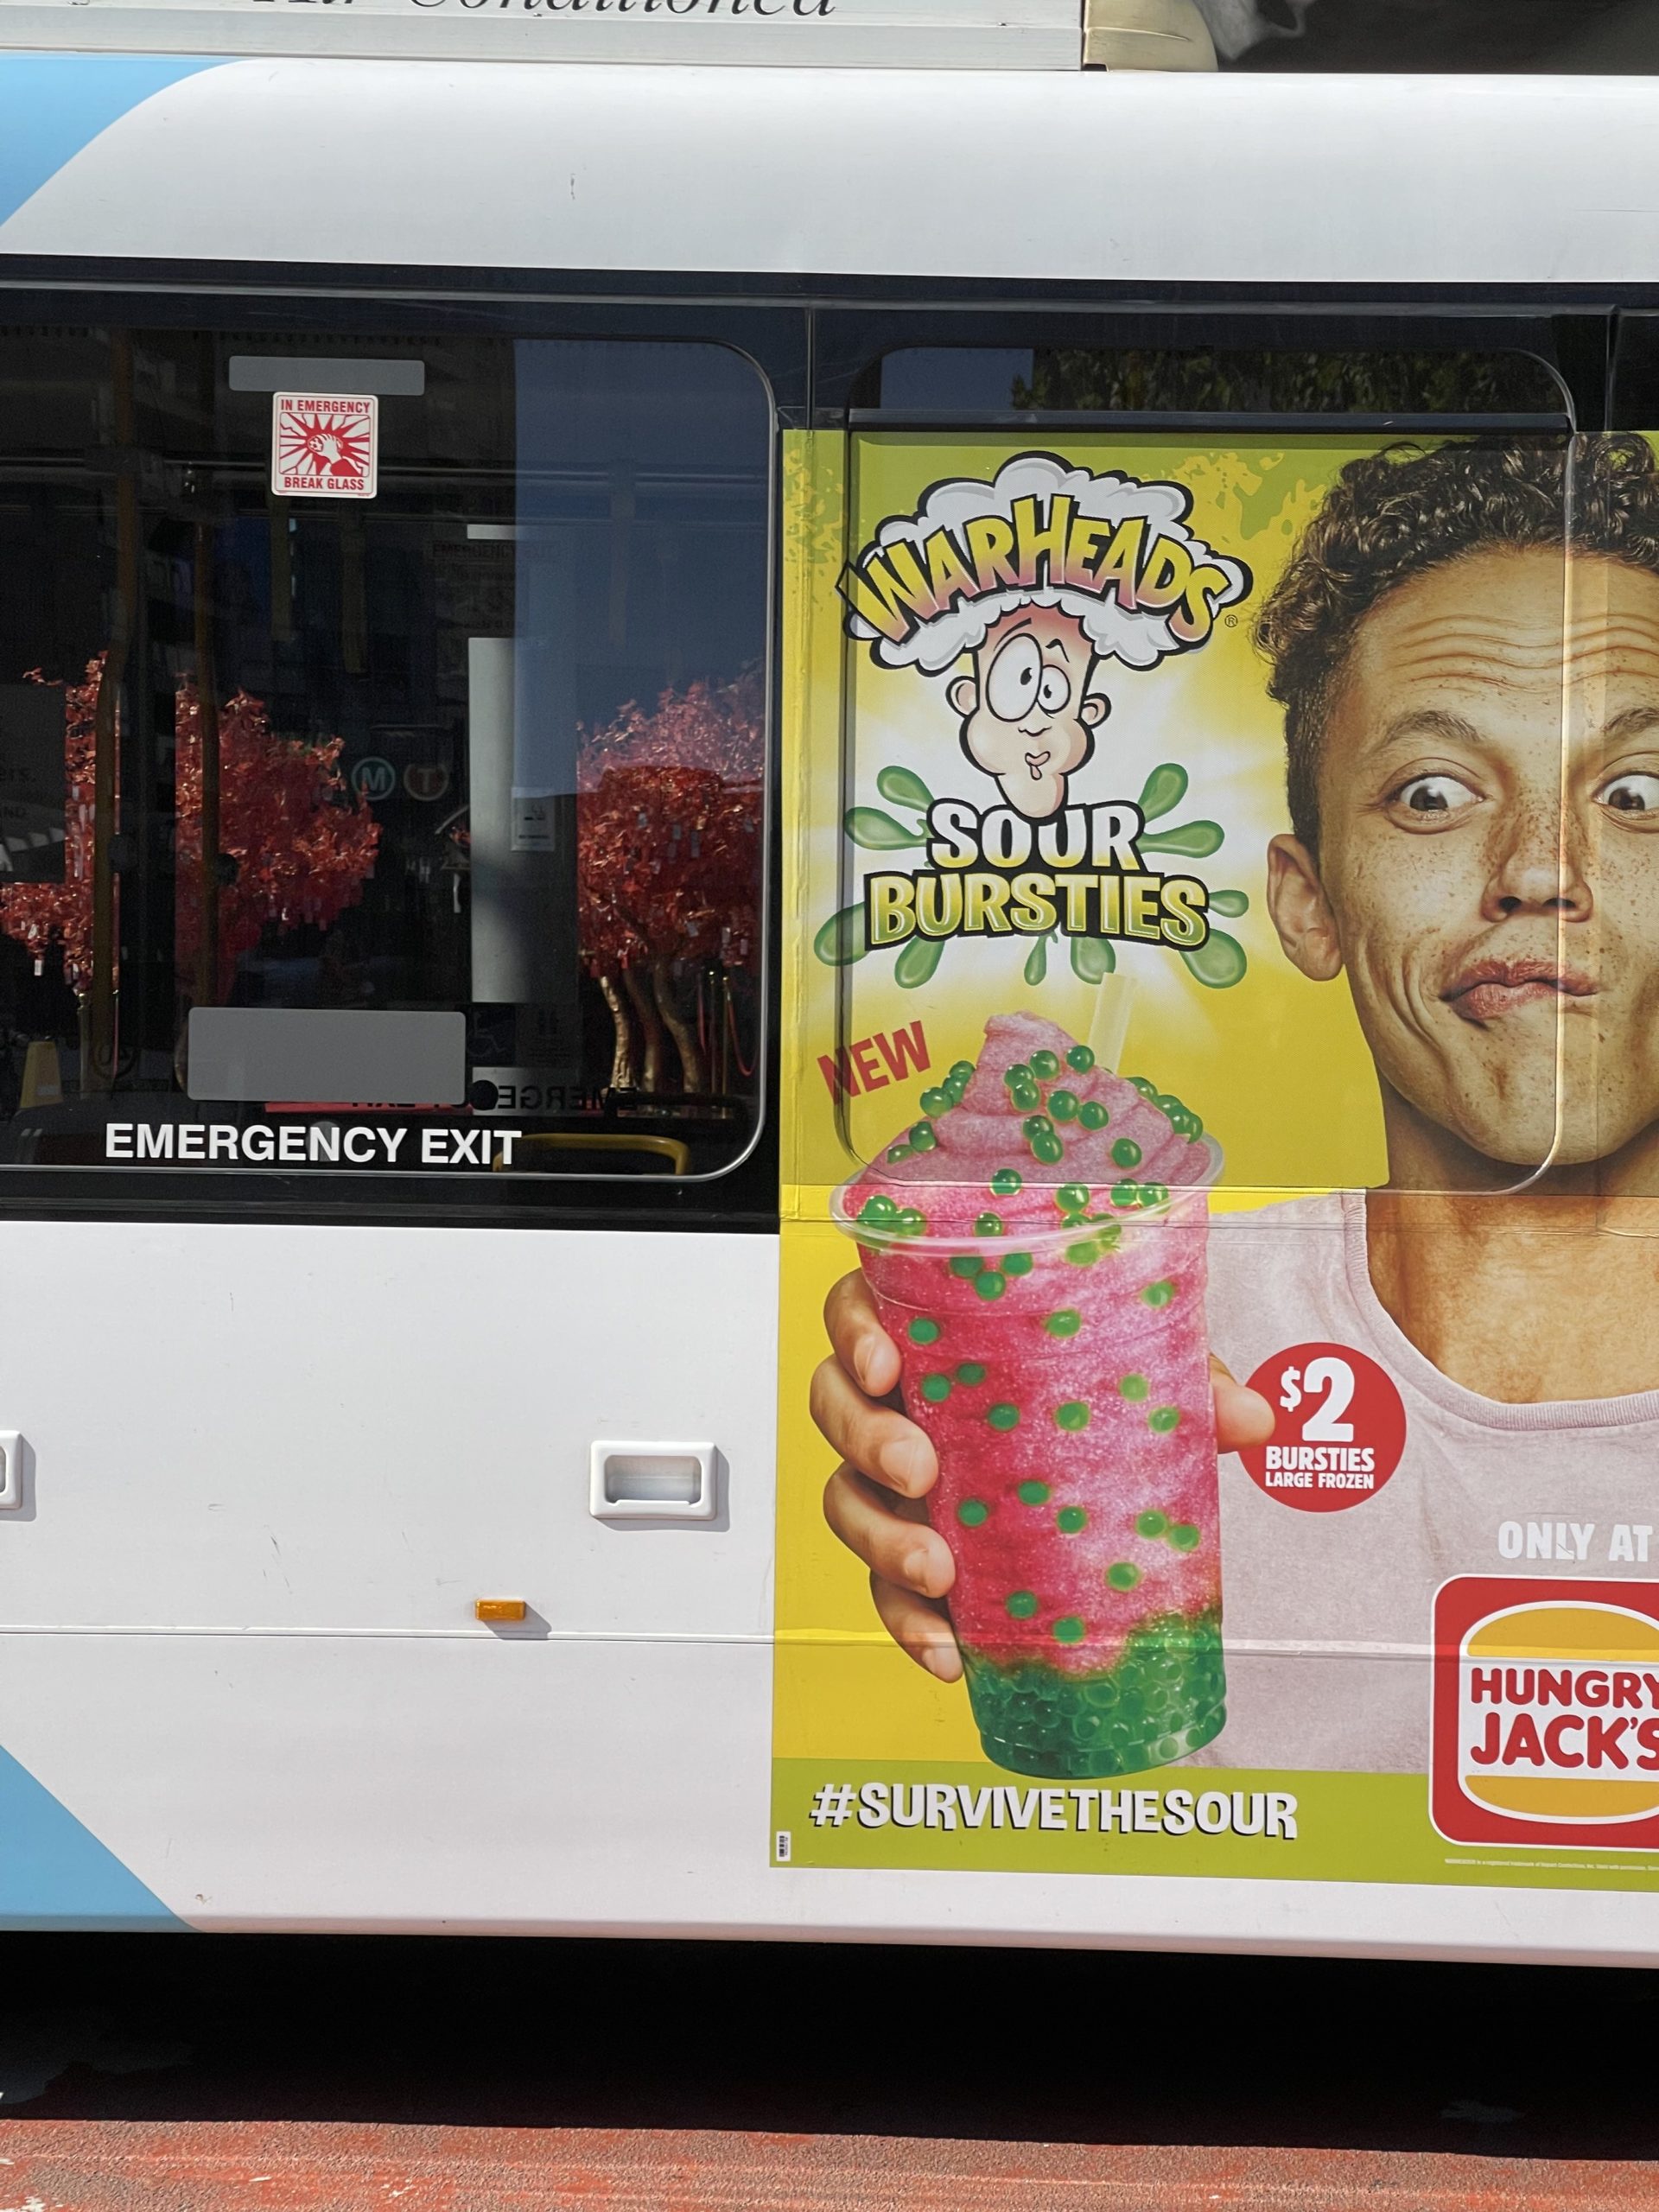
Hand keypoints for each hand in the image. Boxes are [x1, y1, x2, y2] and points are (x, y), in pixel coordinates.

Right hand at [813, 1270, 1274, 1684]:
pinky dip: (907, 1622)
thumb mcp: (1141, 1367)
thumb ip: (1190, 1380)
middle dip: (867, 1440)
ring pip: (844, 1497)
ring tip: (937, 1573)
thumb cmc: (1092, 1384)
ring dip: (880, 1538)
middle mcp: (896, 1399)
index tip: (887, 1362)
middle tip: (922, 1470)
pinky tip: (948, 1651)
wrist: (1105, 1462)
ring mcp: (891, 1476)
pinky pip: (882, 1586)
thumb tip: (1252, 1418)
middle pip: (835, 1404)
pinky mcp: (906, 1548)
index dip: (854, 1332)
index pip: (857, 1310)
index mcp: (929, 1330)